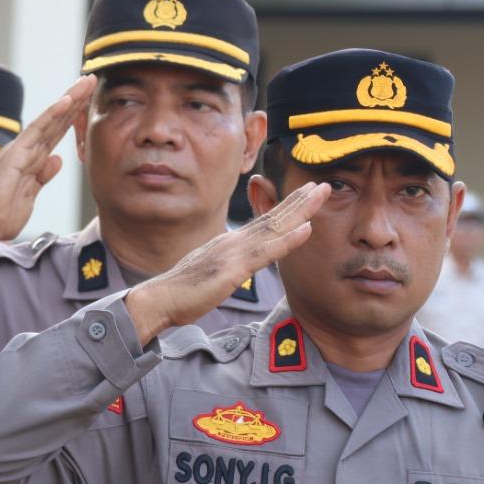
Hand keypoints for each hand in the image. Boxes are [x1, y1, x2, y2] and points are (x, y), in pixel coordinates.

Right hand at [0, 74, 97, 267]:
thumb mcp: (31, 195)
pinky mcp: (15, 154)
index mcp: (31, 159)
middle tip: (91, 79)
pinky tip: (66, 101)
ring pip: (49, 119)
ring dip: (69, 99)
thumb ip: (43, 176)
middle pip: (55, 120)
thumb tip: (56, 160)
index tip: (89, 100)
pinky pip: (36, 130)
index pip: (56, 132)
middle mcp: (26, 149)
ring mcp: (20, 149)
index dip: (73, 115)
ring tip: (85, 81)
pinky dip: (52, 114)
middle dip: (75, 100)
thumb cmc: (0, 215)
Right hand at [124, 181, 329, 343]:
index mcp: (229, 243)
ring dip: (300, 210)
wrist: (160, 299)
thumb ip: (225, 264)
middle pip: (272, 217)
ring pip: (274, 228)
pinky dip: (288, 240)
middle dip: (299, 200)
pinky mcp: (234, 269)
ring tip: (320, 194)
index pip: (263, 222)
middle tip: (323, 184)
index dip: (285, 207)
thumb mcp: (209, 271)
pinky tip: (306, 229)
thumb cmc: (182, 291)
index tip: (304, 195)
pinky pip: (267, 253)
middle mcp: (233, 241)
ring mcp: (234, 253)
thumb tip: (236, 264)